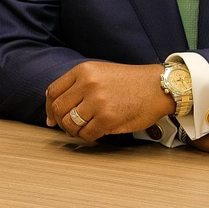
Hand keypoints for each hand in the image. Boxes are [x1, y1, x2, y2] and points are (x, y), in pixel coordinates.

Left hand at [46, 62, 174, 140]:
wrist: (159, 87)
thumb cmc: (130, 82)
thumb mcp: (100, 72)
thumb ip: (78, 85)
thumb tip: (54, 110)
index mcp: (83, 70)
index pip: (53, 91)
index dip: (50, 107)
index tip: (52, 117)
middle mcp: (87, 84)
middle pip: (59, 109)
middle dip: (61, 122)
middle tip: (68, 127)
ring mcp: (97, 102)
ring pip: (70, 124)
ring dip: (74, 131)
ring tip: (83, 130)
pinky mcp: (108, 118)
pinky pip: (87, 134)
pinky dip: (88, 137)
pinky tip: (96, 132)